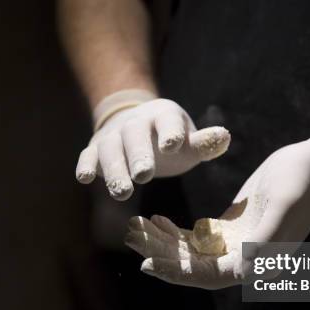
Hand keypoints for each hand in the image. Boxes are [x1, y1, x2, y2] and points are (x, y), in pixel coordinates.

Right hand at [76, 90, 230, 200]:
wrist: (134, 125)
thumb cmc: (169, 140)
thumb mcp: (189, 142)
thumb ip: (204, 143)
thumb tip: (225, 137)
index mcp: (163, 116)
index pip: (167, 122)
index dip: (170, 132)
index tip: (172, 145)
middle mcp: (135, 123)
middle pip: (135, 137)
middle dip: (139, 156)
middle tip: (144, 176)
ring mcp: (113, 135)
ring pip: (111, 149)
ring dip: (115, 170)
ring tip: (123, 193)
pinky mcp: (95, 148)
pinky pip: (89, 154)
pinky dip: (86, 164)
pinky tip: (85, 177)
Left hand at [124, 132, 309, 288]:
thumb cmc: (301, 184)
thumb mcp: (284, 207)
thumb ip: (267, 241)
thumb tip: (245, 273)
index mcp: (256, 261)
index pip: (208, 276)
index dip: (177, 273)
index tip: (147, 263)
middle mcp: (243, 259)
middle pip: (193, 265)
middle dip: (161, 254)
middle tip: (132, 237)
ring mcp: (236, 245)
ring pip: (191, 252)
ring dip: (163, 243)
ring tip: (137, 227)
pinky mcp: (232, 229)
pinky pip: (197, 237)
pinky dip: (176, 232)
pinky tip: (158, 219)